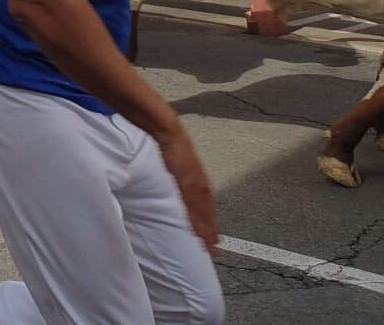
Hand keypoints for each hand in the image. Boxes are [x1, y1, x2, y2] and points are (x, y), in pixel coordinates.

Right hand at [157, 132, 219, 254]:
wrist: (169, 134)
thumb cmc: (173, 145)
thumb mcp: (181, 163)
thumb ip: (183, 177)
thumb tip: (180, 184)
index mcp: (199, 180)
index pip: (208, 206)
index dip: (211, 222)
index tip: (214, 236)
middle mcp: (200, 184)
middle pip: (208, 213)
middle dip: (211, 232)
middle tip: (214, 249)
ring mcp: (196, 184)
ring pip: (203, 213)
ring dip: (206, 231)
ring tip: (208, 246)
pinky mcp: (188, 183)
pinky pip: (193, 207)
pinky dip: (197, 221)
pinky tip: (197, 232)